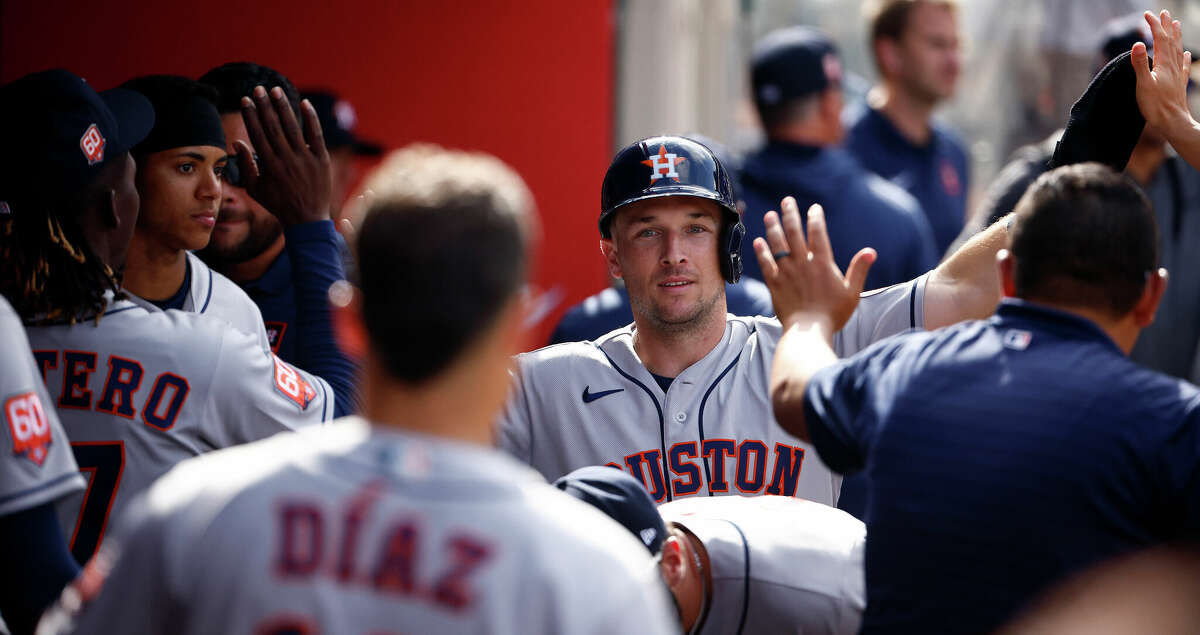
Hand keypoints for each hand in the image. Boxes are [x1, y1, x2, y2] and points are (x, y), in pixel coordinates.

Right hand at [236, 85, 332, 225]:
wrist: (307, 219)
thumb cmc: (279, 204)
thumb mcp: (255, 189)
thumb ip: (246, 165)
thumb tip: (237, 142)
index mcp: (269, 165)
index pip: (257, 134)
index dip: (250, 115)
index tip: (245, 100)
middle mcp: (286, 159)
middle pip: (273, 126)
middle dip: (264, 106)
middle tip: (258, 89)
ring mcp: (306, 159)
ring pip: (293, 127)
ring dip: (284, 107)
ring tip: (276, 90)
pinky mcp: (321, 160)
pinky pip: (316, 135)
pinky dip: (311, 119)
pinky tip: (304, 103)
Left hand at [752, 197, 874, 333]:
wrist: (809, 332)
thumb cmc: (833, 314)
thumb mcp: (852, 292)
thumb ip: (859, 270)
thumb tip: (871, 251)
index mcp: (822, 263)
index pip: (818, 233)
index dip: (816, 218)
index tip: (814, 208)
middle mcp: (802, 263)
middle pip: (794, 233)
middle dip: (790, 214)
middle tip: (786, 201)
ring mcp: (787, 272)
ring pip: (778, 244)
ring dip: (773, 228)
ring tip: (770, 215)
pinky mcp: (774, 284)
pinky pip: (765, 264)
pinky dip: (761, 252)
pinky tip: (757, 241)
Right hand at [1133, 9, 1193, 136]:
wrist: (1173, 122)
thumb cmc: (1155, 105)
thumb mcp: (1143, 84)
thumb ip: (1139, 63)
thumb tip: (1138, 43)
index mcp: (1163, 64)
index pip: (1159, 39)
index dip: (1154, 26)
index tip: (1147, 15)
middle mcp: (1172, 65)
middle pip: (1170, 41)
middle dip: (1166, 26)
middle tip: (1164, 13)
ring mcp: (1177, 74)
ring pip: (1178, 50)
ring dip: (1176, 37)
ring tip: (1176, 25)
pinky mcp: (1179, 83)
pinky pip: (1184, 66)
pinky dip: (1185, 57)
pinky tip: (1187, 54)